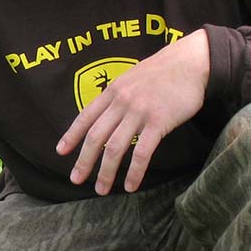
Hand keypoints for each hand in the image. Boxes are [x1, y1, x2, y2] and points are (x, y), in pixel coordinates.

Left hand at [56, 28, 210, 193]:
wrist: (190, 62)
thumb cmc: (163, 71)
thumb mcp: (131, 78)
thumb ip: (118, 96)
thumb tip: (107, 116)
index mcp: (112, 91)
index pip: (85, 116)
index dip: (71, 135)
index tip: (60, 152)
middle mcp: (121, 102)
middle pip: (96, 136)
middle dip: (84, 160)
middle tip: (76, 179)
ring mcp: (139, 112)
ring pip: (116, 148)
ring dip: (106, 172)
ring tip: (101, 189)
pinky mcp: (159, 122)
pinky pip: (142, 152)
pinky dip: (134, 172)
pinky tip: (130, 185)